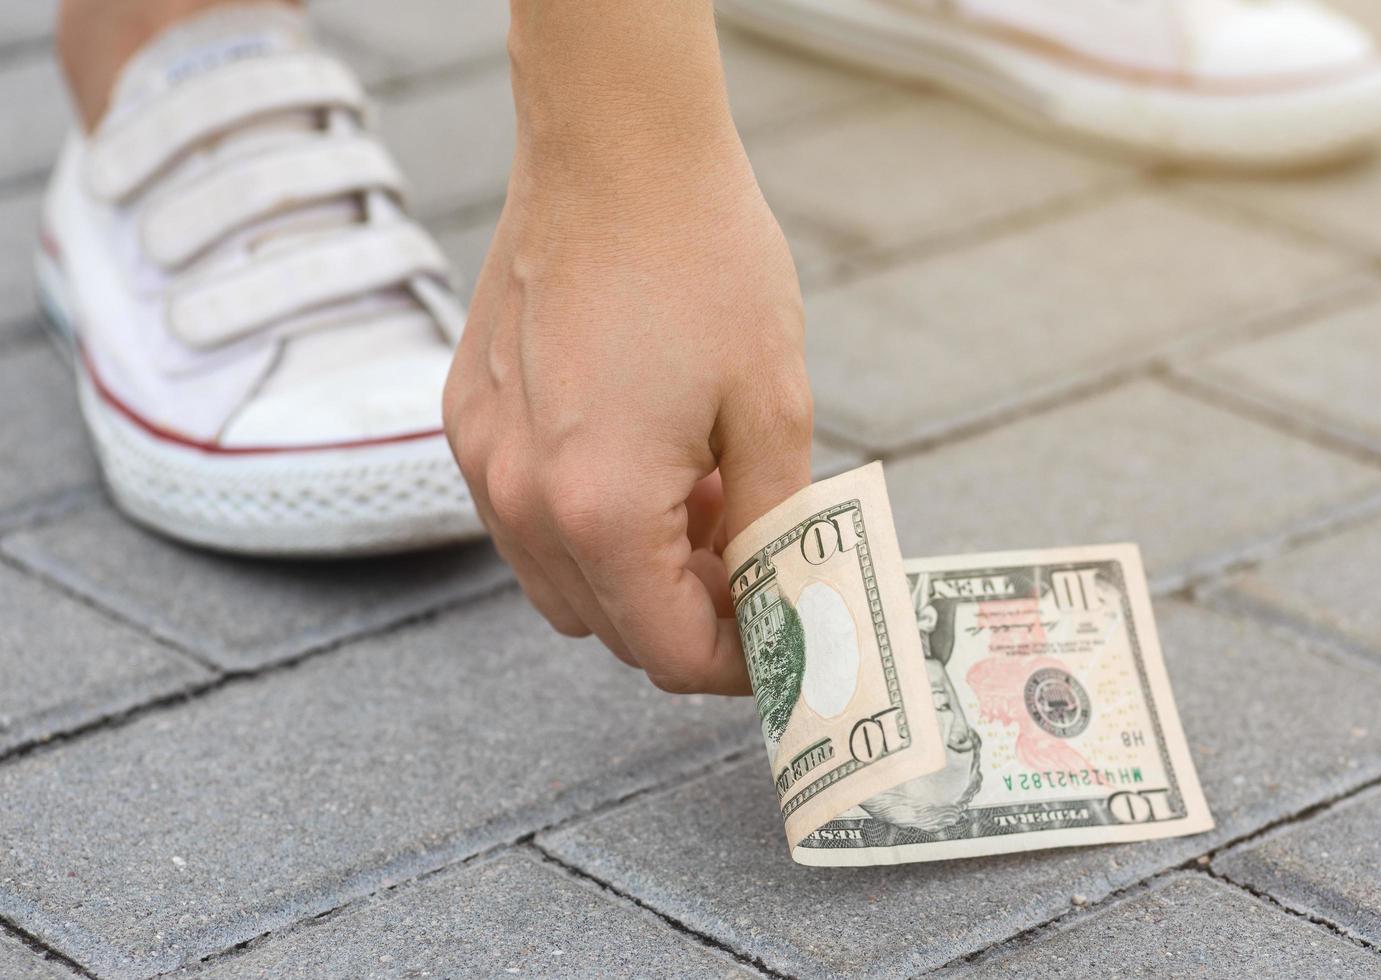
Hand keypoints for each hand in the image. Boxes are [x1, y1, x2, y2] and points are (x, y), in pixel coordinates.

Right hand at [443, 1, 811, 694]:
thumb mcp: (771, 407)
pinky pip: (524, 517)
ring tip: (702, 501)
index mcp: (600, 508)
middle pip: (608, 627)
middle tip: (754, 562)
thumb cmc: (702, 261)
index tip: (781, 642)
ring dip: (636, 575)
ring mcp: (481, 458)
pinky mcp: (468, 416)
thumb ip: (774, 527)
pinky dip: (586, 523)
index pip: (666, 649)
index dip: (735, 663)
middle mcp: (520, 499)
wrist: (615, 148)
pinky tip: (644, 460)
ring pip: (561, 582)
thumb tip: (784, 602)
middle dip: (690, 616)